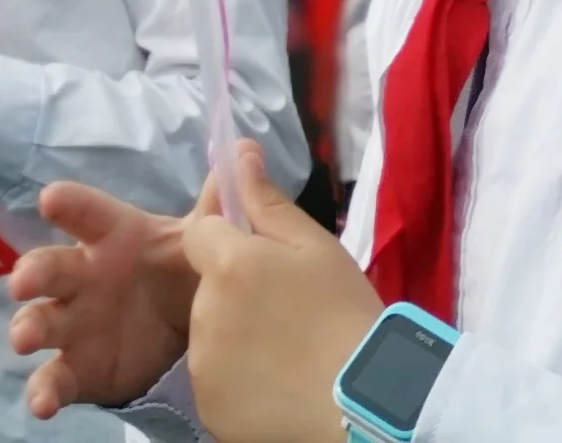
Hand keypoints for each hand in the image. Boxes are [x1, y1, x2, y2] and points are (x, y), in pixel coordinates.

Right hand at [7, 181, 198, 419]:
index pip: (87, 213)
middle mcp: (84, 275)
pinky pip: (55, 378)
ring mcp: (75, 322)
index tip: (51, 198)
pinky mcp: (78, 367)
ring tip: (24, 338)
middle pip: (50, 266)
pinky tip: (42, 404)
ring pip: (42, 320)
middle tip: (23, 281)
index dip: (69, 204)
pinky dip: (44, 391)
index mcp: (112, 236)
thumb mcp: (200, 236)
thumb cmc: (179, 266)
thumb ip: (217, 203)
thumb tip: (247, 148)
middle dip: (33, 271)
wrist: (183, 326)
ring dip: (29, 327)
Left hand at [184, 150, 382, 442]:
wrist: (361, 401)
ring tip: (286, 351)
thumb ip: (269, 201)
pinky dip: (237, 381)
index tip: (263, 260)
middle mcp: (204, 312)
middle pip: (208, 287)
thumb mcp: (317, 247)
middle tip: (287, 310)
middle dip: (237, 291)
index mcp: (229, 265)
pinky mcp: (208, 408)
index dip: (228, 239)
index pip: (200, 233)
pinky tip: (277, 384)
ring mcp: (203, 365)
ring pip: (210, 335)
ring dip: (235, 336)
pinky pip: (216, 380)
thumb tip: (238, 153)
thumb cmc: (346, 314)